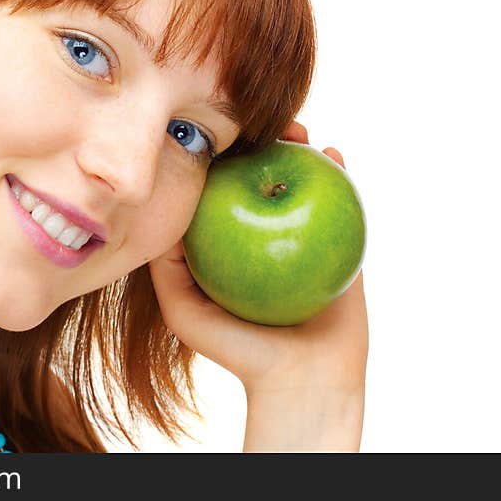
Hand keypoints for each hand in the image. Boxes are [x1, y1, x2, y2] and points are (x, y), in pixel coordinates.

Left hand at [148, 121, 368, 400]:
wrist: (300, 381)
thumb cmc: (237, 351)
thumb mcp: (184, 310)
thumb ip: (165, 268)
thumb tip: (157, 213)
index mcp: (231, 242)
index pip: (223, 187)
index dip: (223, 155)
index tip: (220, 129)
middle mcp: (265, 234)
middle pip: (263, 175)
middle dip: (264, 142)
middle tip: (264, 120)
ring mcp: (304, 237)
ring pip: (303, 182)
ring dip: (303, 149)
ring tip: (299, 130)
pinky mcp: (341, 245)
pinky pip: (344, 204)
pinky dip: (340, 177)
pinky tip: (333, 155)